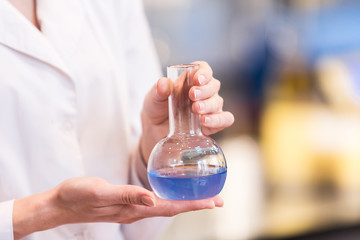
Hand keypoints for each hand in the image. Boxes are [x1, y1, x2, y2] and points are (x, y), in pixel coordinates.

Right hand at [13, 177, 222, 239]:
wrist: (61, 203)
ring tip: (202, 196)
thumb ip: (126, 195)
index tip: (214, 202)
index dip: (193, 205)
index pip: (170, 207)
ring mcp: (132, 207)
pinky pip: (154, 201)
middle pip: (172, 208)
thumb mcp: (100, 192)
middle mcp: (137, 210)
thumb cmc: (78, 196)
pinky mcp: (126, 202)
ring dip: (185, 201)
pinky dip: (169, 196)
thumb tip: (152, 199)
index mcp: (133, 209)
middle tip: (217, 199)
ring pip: (165, 205)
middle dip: (196, 204)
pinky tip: (171, 190)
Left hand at [141, 61, 233, 160]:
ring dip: (209, 105)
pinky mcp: (212, 124)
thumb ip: (158, 90)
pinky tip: (205, 121)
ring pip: (218, 102)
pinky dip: (218, 120)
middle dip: (205, 90)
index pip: (204, 69)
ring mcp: (209, 108)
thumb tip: (163, 83)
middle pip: (213, 85)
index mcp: (191, 80)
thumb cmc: (157, 108)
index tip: (197, 79)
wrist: (155, 130)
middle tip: (193, 96)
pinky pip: (224, 120)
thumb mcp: (153, 98)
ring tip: (196, 109)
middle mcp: (204, 92)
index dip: (204, 72)